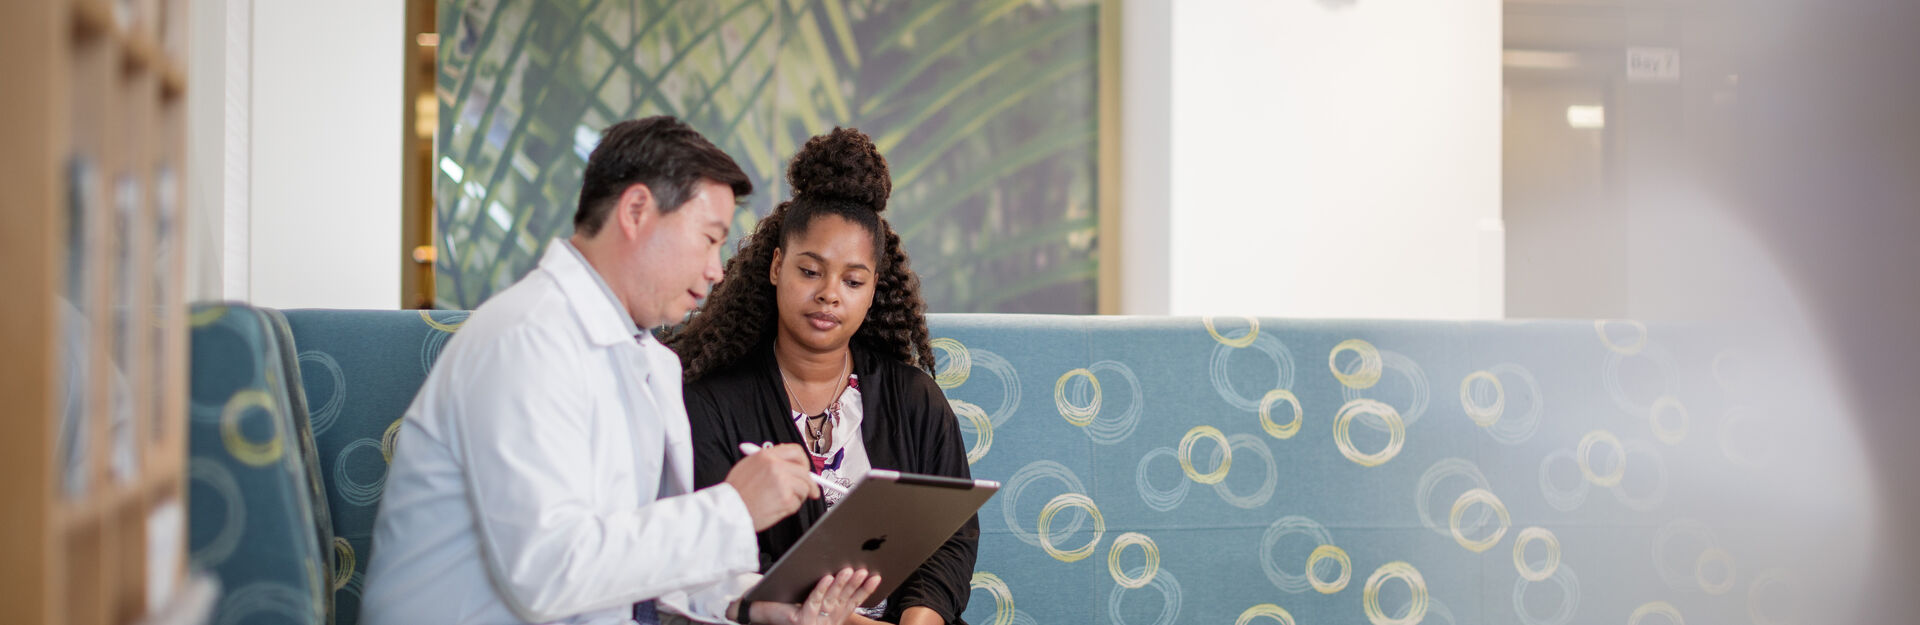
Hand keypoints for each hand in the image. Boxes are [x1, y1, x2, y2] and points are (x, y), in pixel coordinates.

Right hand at [725, 442, 818, 529]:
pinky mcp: (785, 499)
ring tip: (782, 501)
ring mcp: (782, 482)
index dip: (804, 462)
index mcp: (766, 456)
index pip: (796, 451)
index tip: (806, 470)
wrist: (727, 510)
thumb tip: (789, 466)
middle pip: (804, 472)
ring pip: (804, 488)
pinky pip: (797, 503)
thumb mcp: (748, 466)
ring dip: (798, 496)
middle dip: (809, 483)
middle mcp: (776, 466)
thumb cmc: (735, 492)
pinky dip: (790, 508)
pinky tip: (776, 507)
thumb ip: (769, 463)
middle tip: (810, 491)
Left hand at [751, 568, 880, 624]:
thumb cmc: (787, 603)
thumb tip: (845, 566)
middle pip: (844, 599)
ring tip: (849, 570)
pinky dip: (821, 588)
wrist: (761, 612)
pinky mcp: (801, 620)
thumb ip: (828, 588)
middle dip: (856, 583)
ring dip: (842, 584)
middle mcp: (826, 620)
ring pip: (831, 599)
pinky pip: (813, 601)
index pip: (853, 601)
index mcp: (832, 616)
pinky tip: (827, 577)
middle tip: (865, 570)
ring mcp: (815, 621)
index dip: (865, 590)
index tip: (876, 577)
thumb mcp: (813, 597)